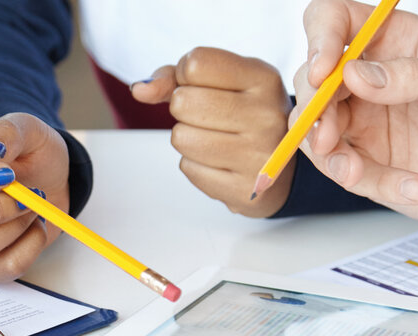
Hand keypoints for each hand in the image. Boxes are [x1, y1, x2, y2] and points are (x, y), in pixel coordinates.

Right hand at [0, 113, 68, 281]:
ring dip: (14, 229)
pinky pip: (0, 270)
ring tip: (33, 207)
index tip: (4, 173)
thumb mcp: (22, 129)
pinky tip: (36, 227)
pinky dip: (29, 248)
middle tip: (26, 195)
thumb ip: (6, 133)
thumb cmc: (26, 153)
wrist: (50, 178)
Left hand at [132, 47, 293, 216]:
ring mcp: (258, 156)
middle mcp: (266, 116)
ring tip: (214, 138)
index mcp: (263, 79)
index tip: (203, 85)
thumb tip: (139, 90)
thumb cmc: (241, 115)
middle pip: (182, 102)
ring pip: (181, 137)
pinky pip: (188, 168)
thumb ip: (173, 78)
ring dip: (187, 138)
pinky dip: (195, 164)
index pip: (195, 64)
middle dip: (183, 108)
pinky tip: (220, 162)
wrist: (278, 167)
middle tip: (208, 116)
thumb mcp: (220, 82)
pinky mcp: (243, 189)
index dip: (185, 75)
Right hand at [295, 0, 417, 229]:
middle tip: (328, 137)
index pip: (335, 20)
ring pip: (310, 129)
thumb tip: (354, 74)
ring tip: (356, 173)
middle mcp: (370, 78)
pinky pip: (340, 169)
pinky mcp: (364, 162)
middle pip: (310, 80)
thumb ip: (416, 75)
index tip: (323, 72)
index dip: (319, 39)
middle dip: (312, 110)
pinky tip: (412, 186)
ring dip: (326, 154)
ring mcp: (362, 121)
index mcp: (396, 41)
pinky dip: (365, 181)